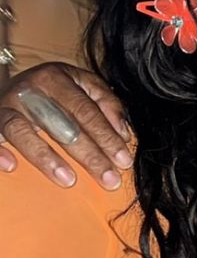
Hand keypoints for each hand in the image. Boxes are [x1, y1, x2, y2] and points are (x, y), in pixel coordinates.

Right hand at [0, 62, 131, 185]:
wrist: (10, 85)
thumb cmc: (54, 91)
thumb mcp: (82, 86)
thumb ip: (106, 103)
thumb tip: (124, 134)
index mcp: (55, 77)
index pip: (85, 110)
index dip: (106, 136)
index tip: (123, 162)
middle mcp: (27, 89)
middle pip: (60, 124)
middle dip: (88, 154)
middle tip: (109, 179)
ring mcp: (5, 106)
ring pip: (22, 130)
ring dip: (45, 157)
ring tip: (69, 180)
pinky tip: (11, 167)